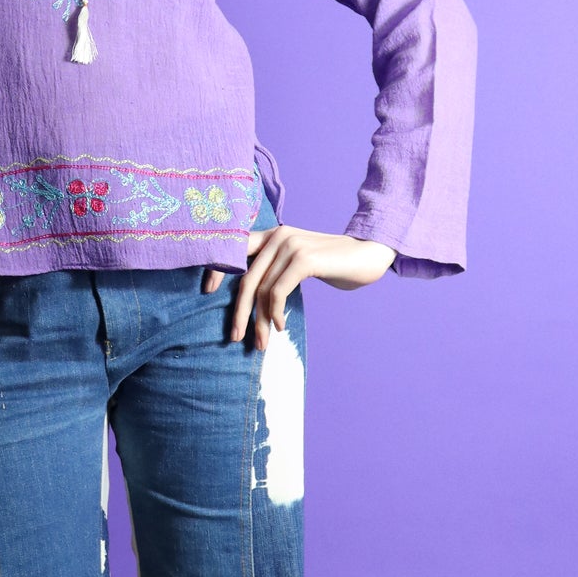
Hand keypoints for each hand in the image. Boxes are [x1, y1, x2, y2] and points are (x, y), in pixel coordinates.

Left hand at [202, 223, 396, 348]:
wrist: (370, 254)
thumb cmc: (334, 264)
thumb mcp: (298, 263)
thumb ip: (276, 271)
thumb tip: (253, 301)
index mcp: (273, 234)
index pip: (235, 248)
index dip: (217, 269)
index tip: (207, 292)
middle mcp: (278, 235)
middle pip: (246, 278)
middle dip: (239, 312)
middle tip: (235, 338)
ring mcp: (290, 245)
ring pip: (262, 290)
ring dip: (260, 321)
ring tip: (262, 342)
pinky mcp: (303, 259)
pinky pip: (278, 292)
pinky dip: (276, 313)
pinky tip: (281, 326)